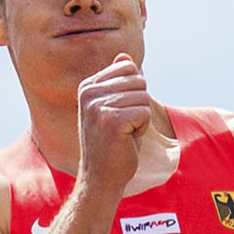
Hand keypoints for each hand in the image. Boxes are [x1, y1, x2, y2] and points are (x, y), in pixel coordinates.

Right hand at [73, 54, 153, 200]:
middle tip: (124, 126)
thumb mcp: (115, 107)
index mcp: (88, 86)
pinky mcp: (111, 120)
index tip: (120, 113)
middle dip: (140, 105)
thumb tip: (125, 56)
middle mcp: (89, 93)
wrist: (101, 177)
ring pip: (143, 97)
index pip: (128, 67)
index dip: (134, 92)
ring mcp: (98, 106)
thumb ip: (119, 81)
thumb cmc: (113, 143)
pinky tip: (126, 140)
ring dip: (141, 118)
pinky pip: (145, 112)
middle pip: (139, 80)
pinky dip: (142, 129)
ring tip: (124, 134)